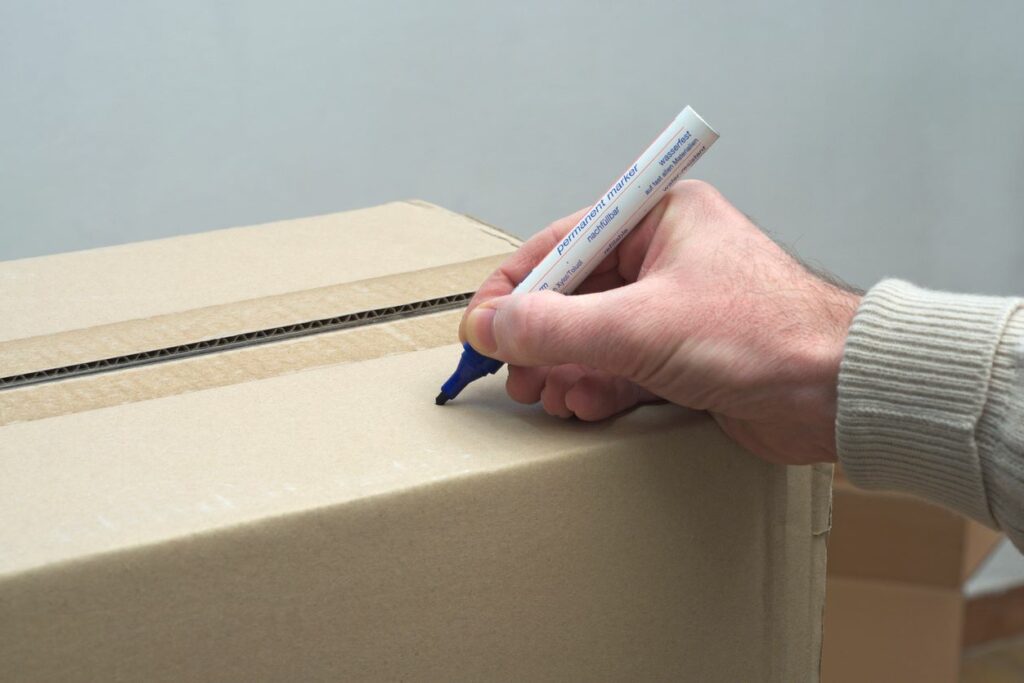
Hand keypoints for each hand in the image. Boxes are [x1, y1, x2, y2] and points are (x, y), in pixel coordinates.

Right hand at [459, 180, 860, 464]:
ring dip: (564, 369)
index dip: (514, 287)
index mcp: (659, 219)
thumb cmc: (761, 335)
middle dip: (539, 339)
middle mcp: (665, 257)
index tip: (479, 327)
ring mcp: (675, 309)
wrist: (841, 394)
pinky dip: (596, 388)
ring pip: (594, 336)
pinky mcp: (685, 356)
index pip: (562, 244)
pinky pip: (621, 367)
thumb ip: (556, 327)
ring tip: (545, 397)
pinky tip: (581, 407)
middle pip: (574, 295)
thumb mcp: (641, 326)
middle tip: (513, 375)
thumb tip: (489, 325)